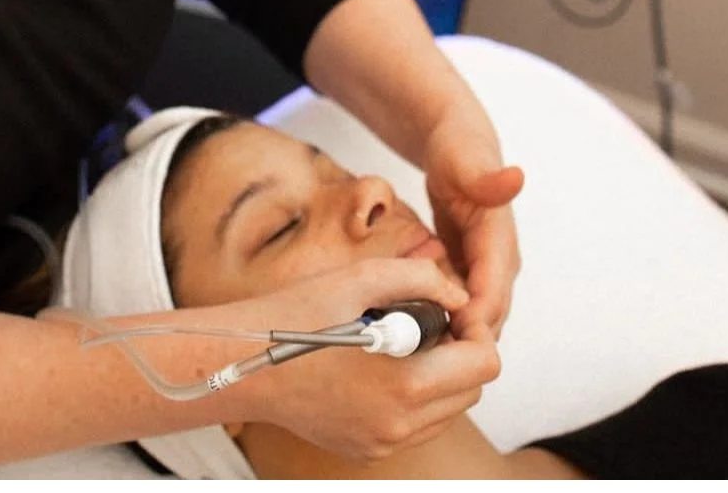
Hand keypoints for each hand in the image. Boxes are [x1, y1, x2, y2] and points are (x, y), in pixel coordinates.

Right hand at [233, 257, 500, 462]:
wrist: (243, 362)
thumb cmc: (295, 316)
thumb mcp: (359, 278)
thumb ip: (421, 279)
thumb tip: (458, 296)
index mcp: (404, 385)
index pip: (484, 365)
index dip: (476, 329)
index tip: (451, 309)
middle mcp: (398, 425)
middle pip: (471, 390)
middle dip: (460, 350)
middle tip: (426, 318)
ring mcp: (383, 442)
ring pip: (447, 410)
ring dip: (440, 374)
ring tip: (400, 339)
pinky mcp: (366, 449)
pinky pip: (415, 424)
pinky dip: (413, 394)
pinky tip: (380, 365)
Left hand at [420, 111, 523, 338]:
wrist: (457, 141)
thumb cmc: (458, 145)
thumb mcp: (464, 156)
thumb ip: (484, 175)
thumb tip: (516, 178)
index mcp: (500, 238)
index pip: (491, 295)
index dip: (471, 326)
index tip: (441, 348)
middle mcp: (500, 259)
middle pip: (487, 317)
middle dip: (461, 342)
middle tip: (420, 362)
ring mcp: (487, 267)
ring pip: (476, 317)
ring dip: (453, 337)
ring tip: (414, 356)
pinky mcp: (472, 269)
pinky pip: (462, 305)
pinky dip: (445, 320)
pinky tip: (416, 334)